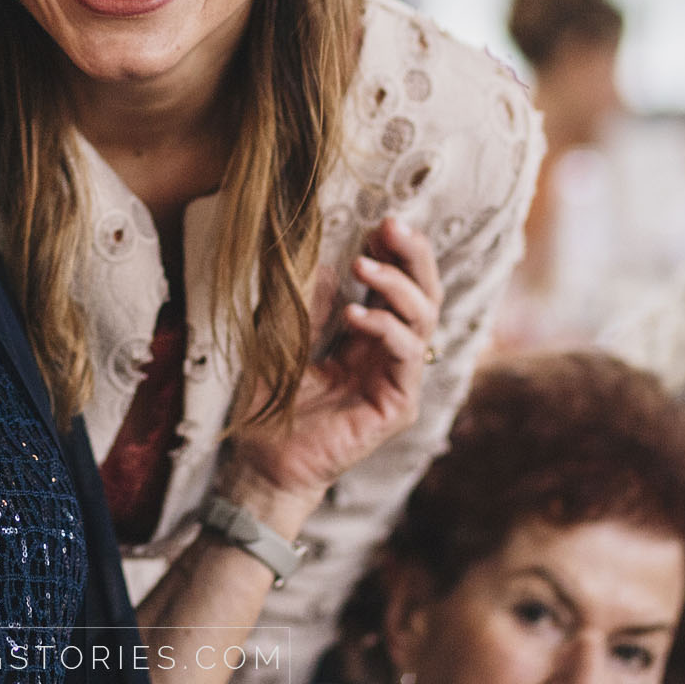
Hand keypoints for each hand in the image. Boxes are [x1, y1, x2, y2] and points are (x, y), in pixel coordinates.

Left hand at [224, 218, 442, 516]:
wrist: (260, 459)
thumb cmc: (270, 402)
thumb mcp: (285, 335)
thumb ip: (312, 305)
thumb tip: (330, 264)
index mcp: (369, 338)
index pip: (399, 286)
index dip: (394, 252)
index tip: (377, 224)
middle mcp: (391, 356)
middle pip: (424, 295)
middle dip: (412, 255)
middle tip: (390, 226)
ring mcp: (398, 381)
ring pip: (423, 319)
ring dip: (395, 285)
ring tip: (362, 264)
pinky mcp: (397, 407)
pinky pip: (407, 357)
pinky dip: (385, 328)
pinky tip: (355, 313)